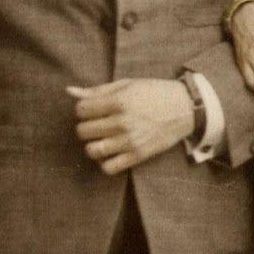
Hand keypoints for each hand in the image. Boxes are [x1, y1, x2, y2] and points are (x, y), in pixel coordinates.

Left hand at [68, 79, 193, 174]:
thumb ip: (97, 90)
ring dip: (92, 145)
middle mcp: (122, 122)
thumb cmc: (155, 93)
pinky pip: (108, 168)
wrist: (185, 108)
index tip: (92, 109)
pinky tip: (109, 153)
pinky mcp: (138, 156)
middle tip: (97, 124)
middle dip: (86, 126)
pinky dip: (104, 162)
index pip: (81, 110)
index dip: (83, 109)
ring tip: (101, 139)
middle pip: (83, 131)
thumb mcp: (127, 85)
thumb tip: (68, 91)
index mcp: (119, 101)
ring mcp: (130, 141)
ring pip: (92, 150)